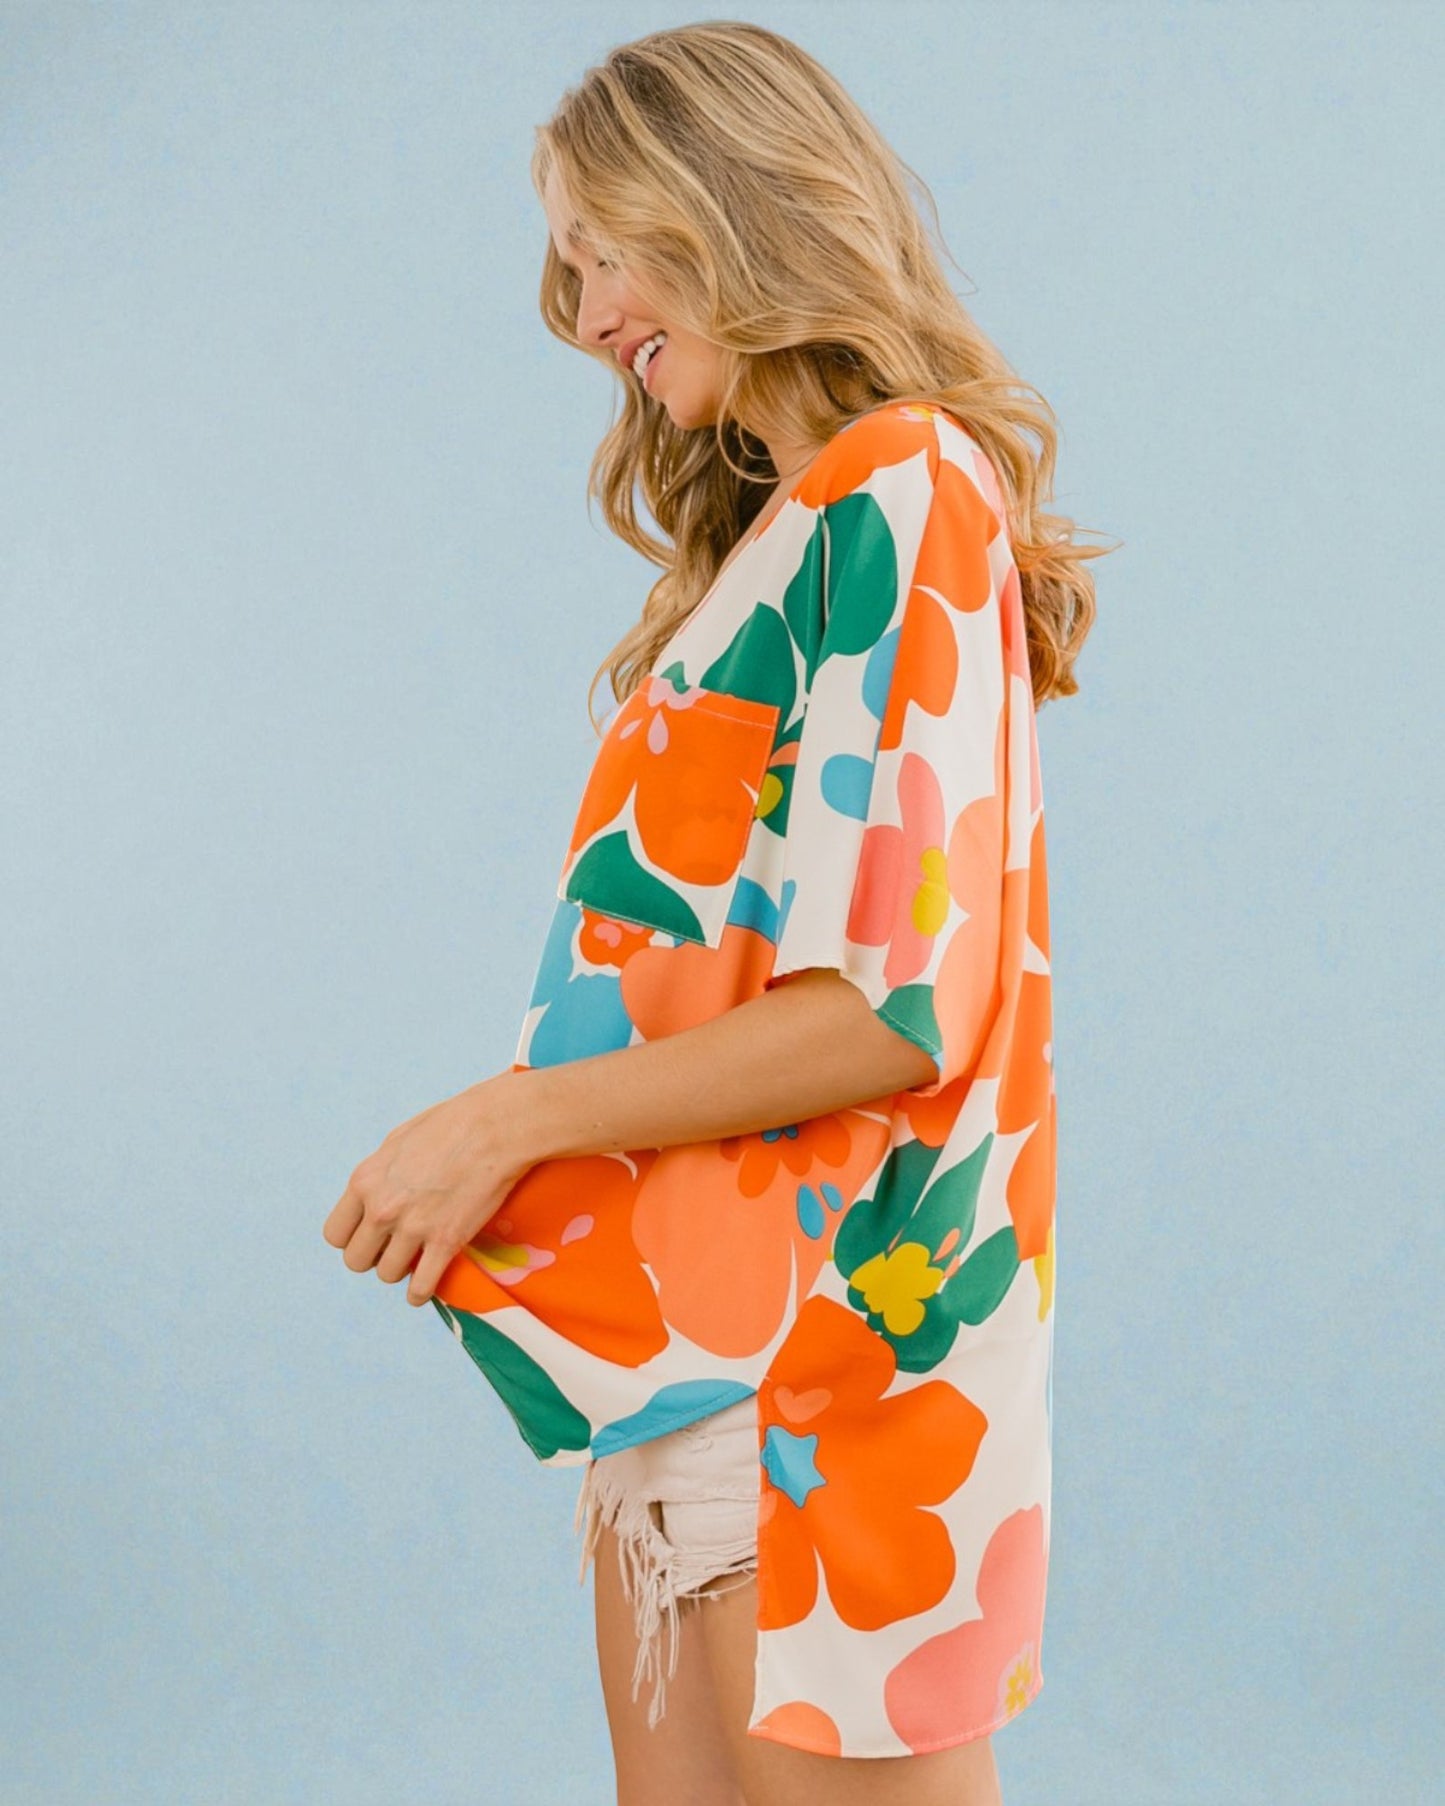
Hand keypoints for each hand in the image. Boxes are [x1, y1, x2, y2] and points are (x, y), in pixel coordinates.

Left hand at [322, 1072, 529, 1307]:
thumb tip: (373, 1196)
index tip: (371, 1235)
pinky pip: (421, 1287)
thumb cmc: (451, 1124)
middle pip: (356, 1260)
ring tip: (416, 1260)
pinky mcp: (446, 1242)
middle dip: (374, 1257)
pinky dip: (421, 1293)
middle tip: (395, 1247)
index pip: (335, 1234)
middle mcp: (382, 1208)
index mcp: (365, 1181)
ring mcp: (414, 1228)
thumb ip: (379, 1175)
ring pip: (387, 1275)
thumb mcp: (398, 1141)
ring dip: (400, 1271)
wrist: (496, 1128)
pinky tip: (425, 1287)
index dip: (353, 1238)